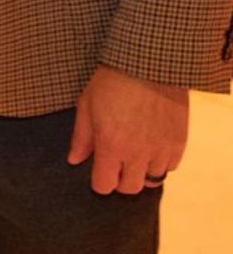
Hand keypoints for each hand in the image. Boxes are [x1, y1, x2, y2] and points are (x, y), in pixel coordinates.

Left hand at [67, 66, 187, 194]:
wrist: (149, 64)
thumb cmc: (111, 81)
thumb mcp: (86, 106)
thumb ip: (81, 138)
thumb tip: (74, 160)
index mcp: (111, 145)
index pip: (104, 185)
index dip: (99, 182)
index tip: (98, 172)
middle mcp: (137, 154)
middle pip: (129, 188)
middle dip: (119, 181)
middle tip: (115, 165)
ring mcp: (161, 149)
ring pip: (152, 180)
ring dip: (141, 172)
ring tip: (134, 154)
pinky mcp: (179, 142)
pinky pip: (170, 167)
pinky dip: (160, 163)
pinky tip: (151, 147)